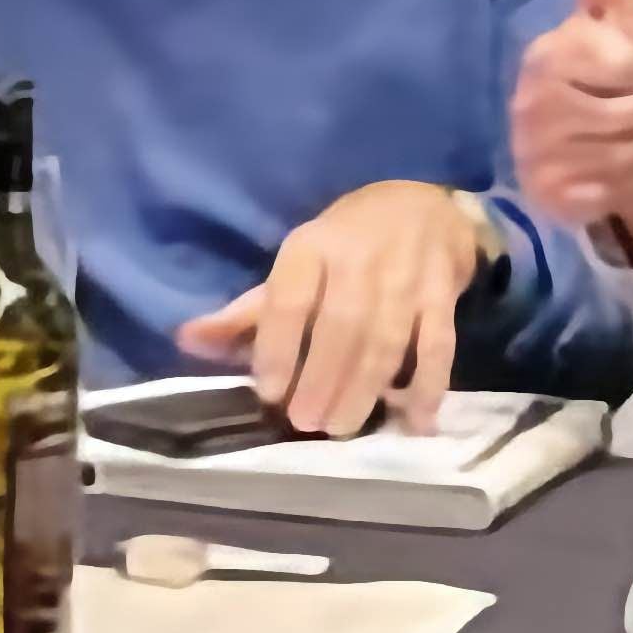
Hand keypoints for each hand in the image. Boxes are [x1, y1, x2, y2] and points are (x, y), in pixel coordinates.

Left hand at [173, 183, 491, 438]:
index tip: (269, 393)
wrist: (426, 206)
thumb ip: (247, 310)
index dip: (278, 348)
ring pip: (386, 340)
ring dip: (364, 388)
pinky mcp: (444, 296)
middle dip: (323, 378)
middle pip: (341, 326)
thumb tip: (188, 340)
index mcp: (311, 248)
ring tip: (341, 426)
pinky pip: (438, 346)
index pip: (290, 300)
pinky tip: (417, 424)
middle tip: (306, 422)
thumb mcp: (295, 263)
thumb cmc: (346, 242)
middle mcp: (359, 261)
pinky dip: (430, 387)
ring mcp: (407, 279)